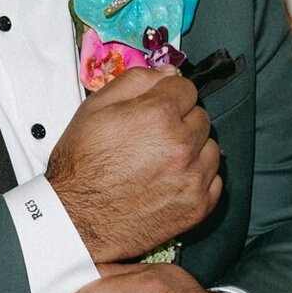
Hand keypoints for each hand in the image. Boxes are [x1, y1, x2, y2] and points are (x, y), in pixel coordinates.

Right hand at [47, 69, 221, 263]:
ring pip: (211, 148)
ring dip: (193, 150)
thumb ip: (135, 81)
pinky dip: (198, 179)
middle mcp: (182, 145)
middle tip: (152, 138)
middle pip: (201, 117)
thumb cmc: (80, 166)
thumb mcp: (94, 109)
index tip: (156, 109)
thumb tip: (167, 72)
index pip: (186, 88)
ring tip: (162, 161)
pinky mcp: (198, 205)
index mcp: (158, 115)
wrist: (76, 219)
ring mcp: (193, 177)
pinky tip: (172, 181)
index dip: (168, 96)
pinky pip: (215, 181)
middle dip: (180, 122)